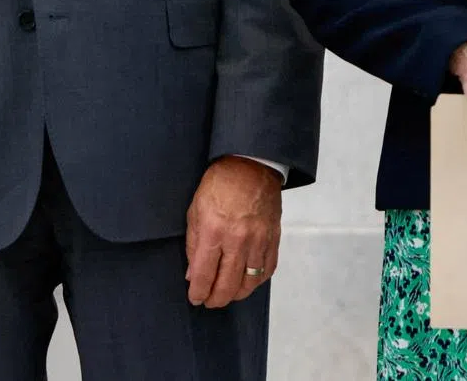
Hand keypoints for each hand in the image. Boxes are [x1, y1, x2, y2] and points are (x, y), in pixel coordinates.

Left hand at [184, 156, 281, 308]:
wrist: (251, 165)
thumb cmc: (218, 184)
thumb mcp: (195, 209)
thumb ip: (193, 244)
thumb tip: (192, 274)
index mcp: (214, 231)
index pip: (204, 274)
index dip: (198, 292)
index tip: (195, 298)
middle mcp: (237, 240)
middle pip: (227, 285)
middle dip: (216, 299)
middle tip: (209, 301)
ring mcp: (259, 241)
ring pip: (249, 283)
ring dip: (236, 294)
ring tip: (227, 294)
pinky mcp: (273, 239)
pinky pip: (267, 270)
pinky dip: (256, 281)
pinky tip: (247, 281)